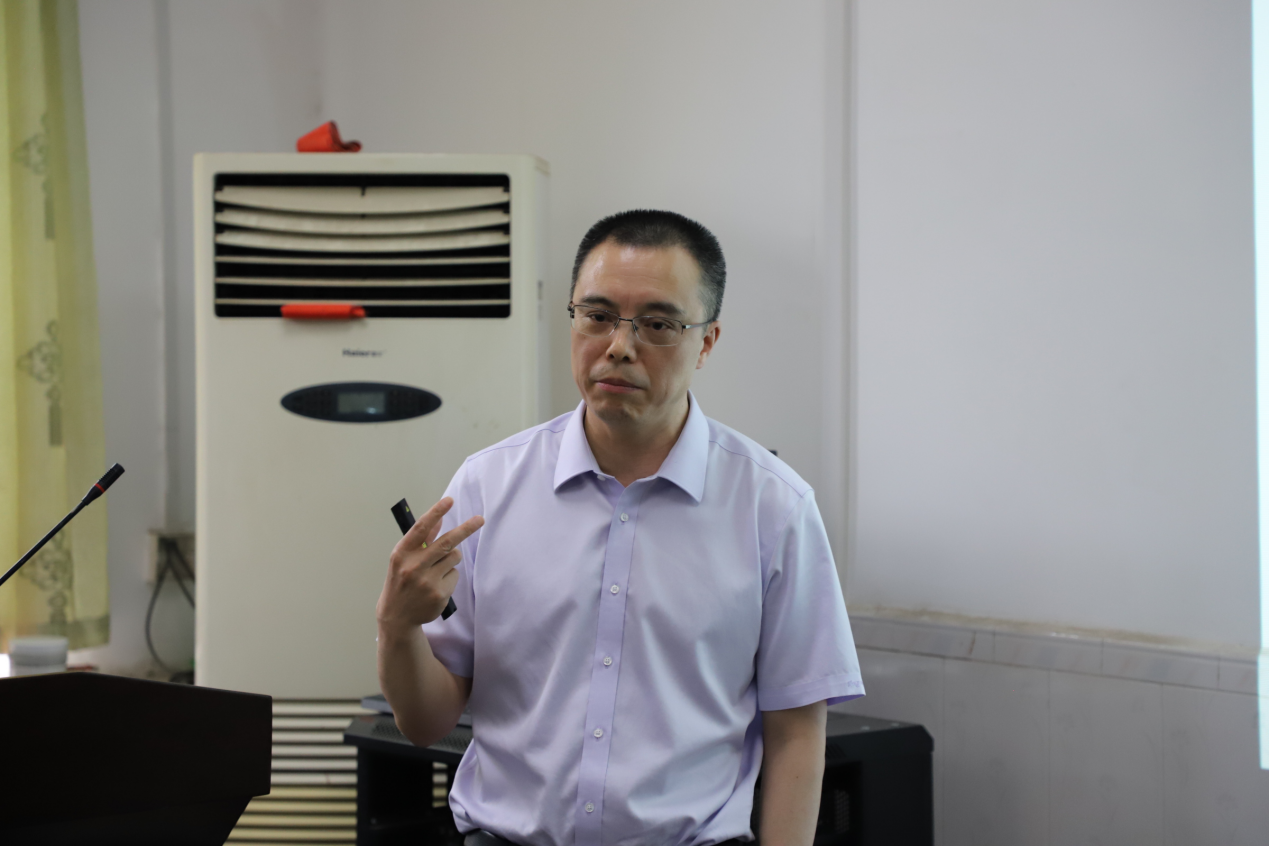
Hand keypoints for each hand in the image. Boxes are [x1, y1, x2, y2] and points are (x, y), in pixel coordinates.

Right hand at [377, 496, 483, 630]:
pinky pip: (455, 574)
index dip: (436, 513)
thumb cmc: (401, 581)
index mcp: (402, 553)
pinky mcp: (439, 594)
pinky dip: (449, 576)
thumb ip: (422, 539)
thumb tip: (439, 518)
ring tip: (436, 569)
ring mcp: (427, 581)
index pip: (421, 529)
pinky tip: (436, 585)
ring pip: (454, 557)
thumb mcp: (404, 558)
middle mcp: (413, 566)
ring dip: (451, 558)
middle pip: (446, 542)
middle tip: (480, 519)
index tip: (449, 501)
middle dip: (466, 529)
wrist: (397, 615)